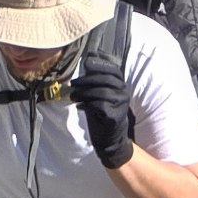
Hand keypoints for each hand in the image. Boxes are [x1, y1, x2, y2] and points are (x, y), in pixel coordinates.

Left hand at [71, 50, 135, 170]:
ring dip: (83, 93)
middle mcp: (124, 93)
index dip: (100, 64)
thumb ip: (95, 79)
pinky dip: (86, 104)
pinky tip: (80, 107)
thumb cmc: (102, 112)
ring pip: (100, 92)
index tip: (86, 63)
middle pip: (105, 79)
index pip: (113, 69)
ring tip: (73, 96)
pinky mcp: (115, 116)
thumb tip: (87, 59)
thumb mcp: (98, 93)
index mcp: (121, 85)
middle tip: (73, 84)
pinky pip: (98, 105)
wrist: (110, 138)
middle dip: (86, 80)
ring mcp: (121, 104)